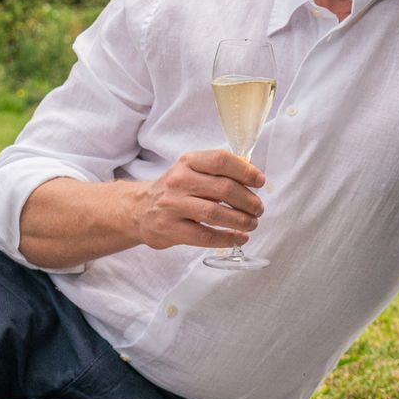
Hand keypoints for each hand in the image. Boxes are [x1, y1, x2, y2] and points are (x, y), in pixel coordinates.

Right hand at [134, 149, 265, 249]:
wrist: (138, 210)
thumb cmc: (175, 190)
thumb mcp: (192, 171)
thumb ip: (219, 170)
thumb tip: (252, 172)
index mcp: (188, 162)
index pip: (220, 160)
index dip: (245, 171)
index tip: (260, 182)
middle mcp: (179, 181)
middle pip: (223, 189)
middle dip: (248, 200)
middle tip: (258, 209)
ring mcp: (173, 206)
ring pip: (215, 213)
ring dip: (240, 220)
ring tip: (252, 223)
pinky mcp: (170, 229)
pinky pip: (205, 236)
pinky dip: (227, 238)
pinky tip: (239, 238)